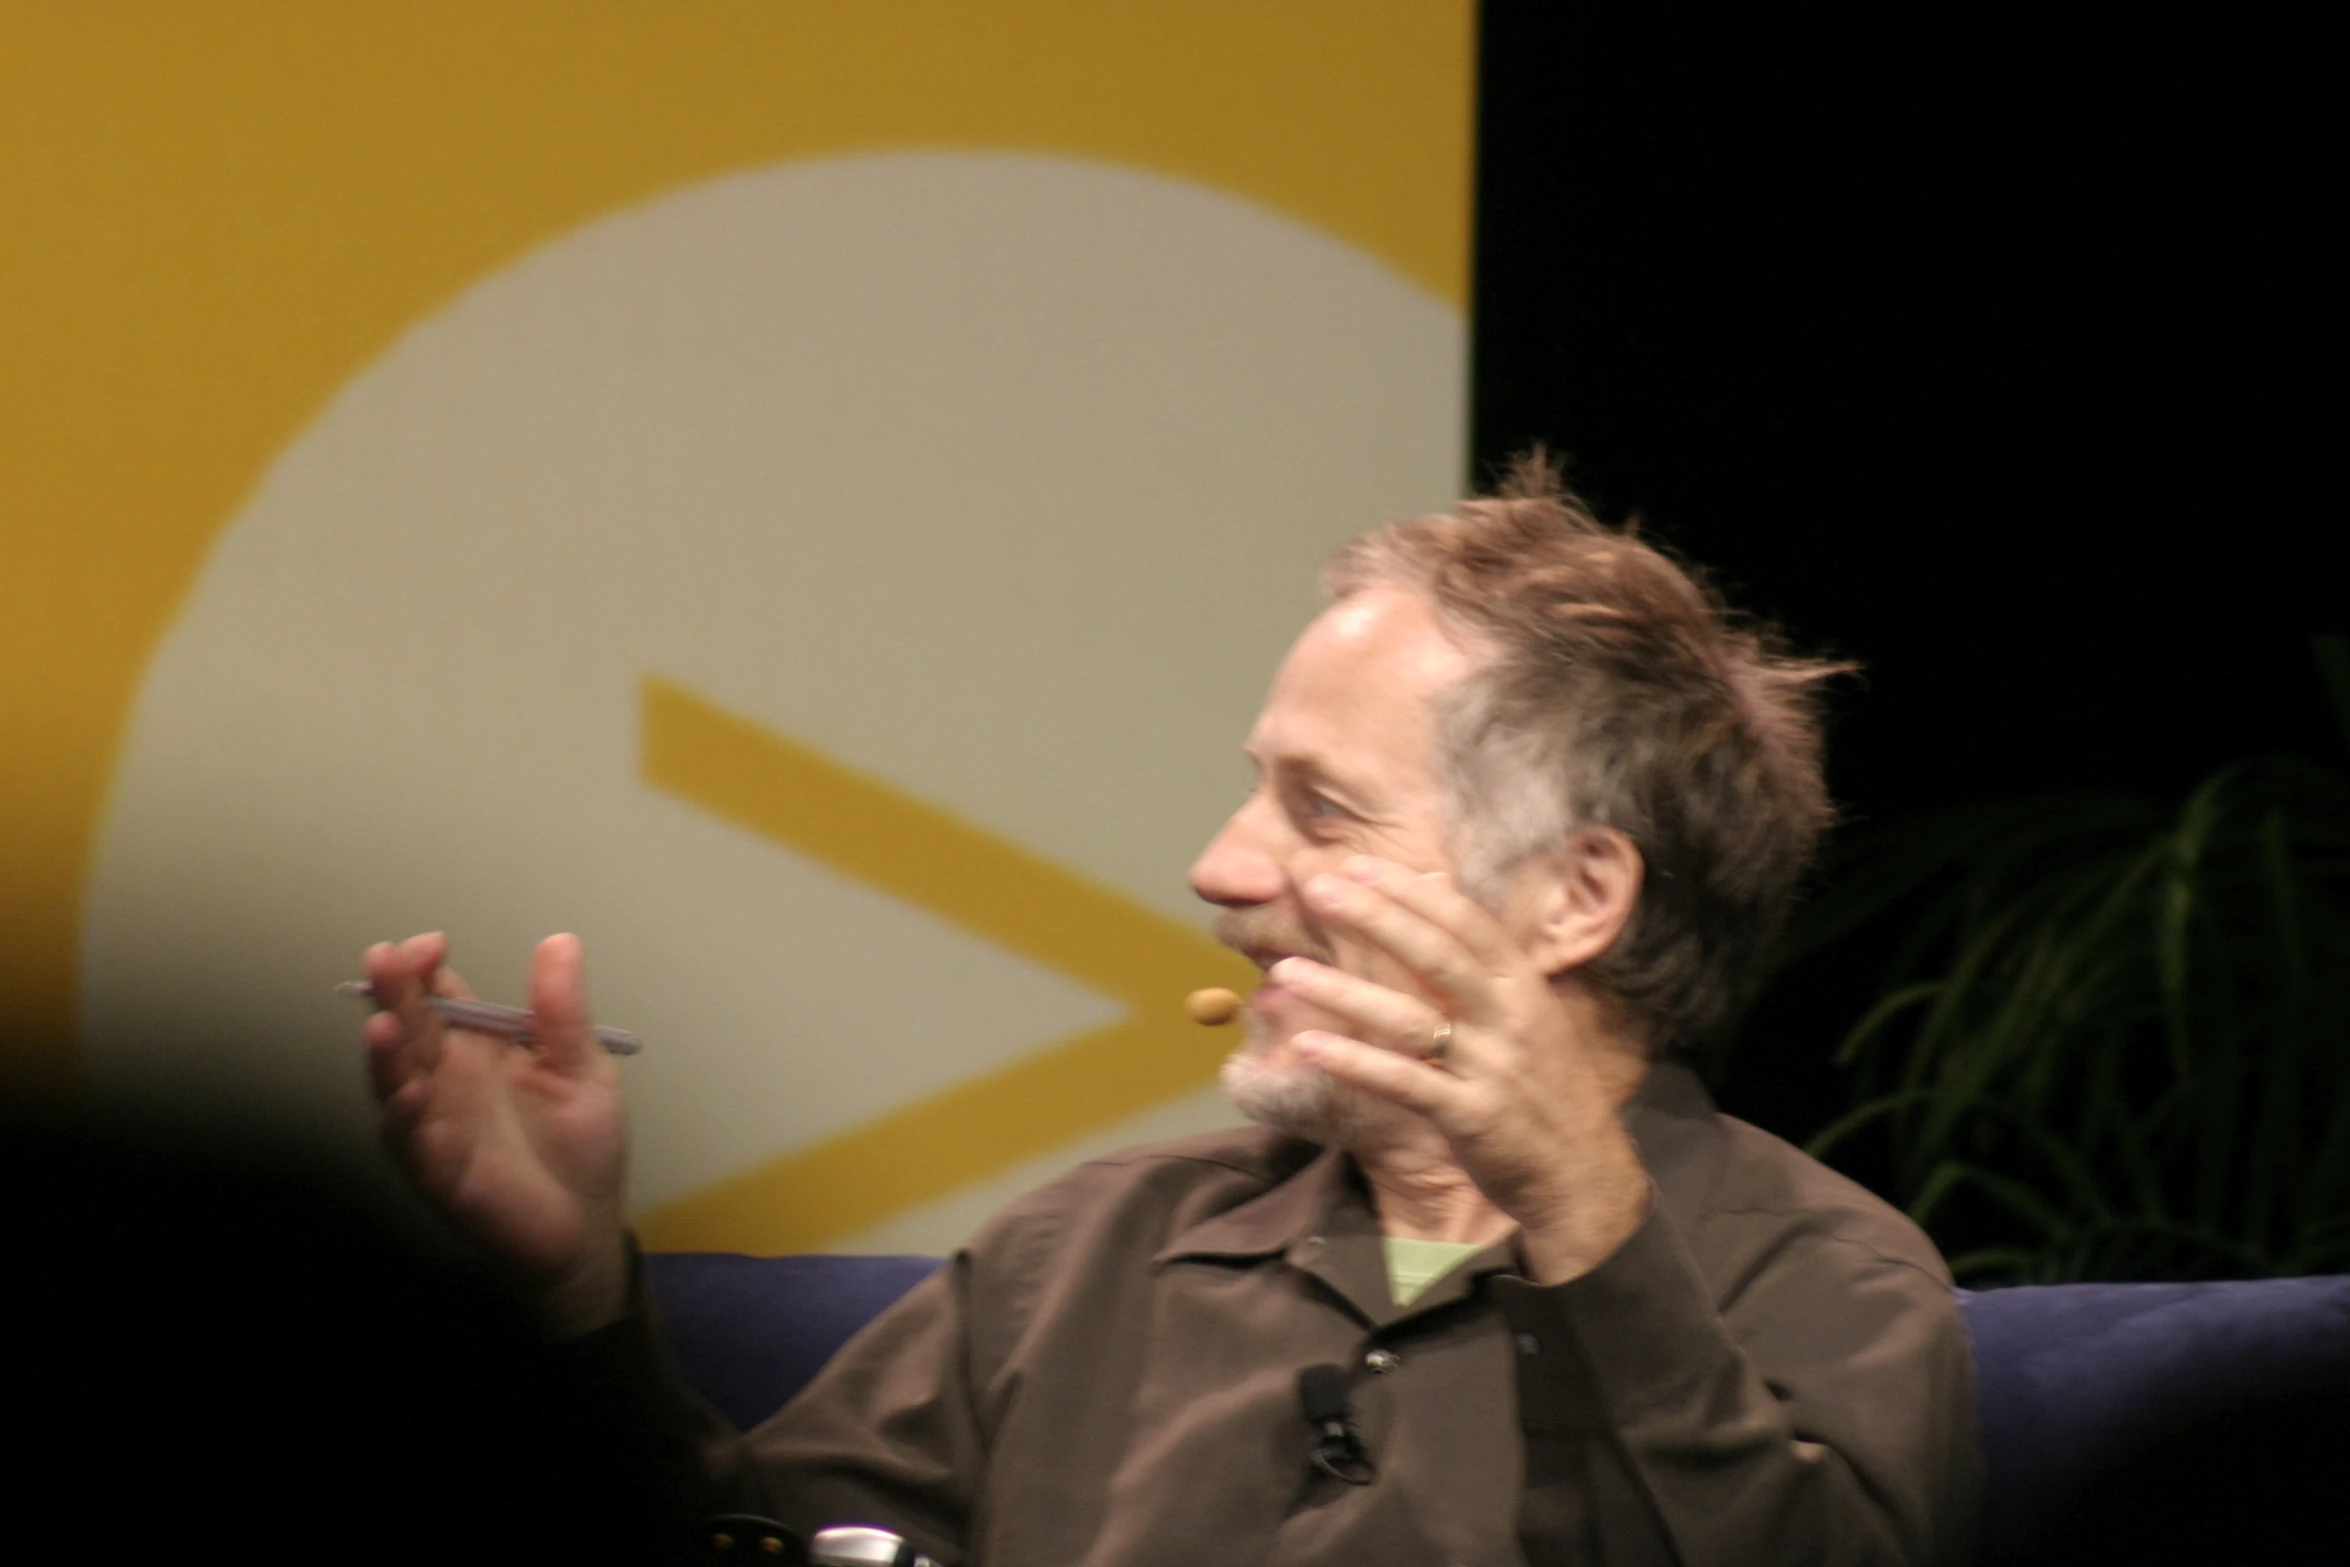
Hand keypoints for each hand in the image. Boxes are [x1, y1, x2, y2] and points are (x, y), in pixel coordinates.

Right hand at [365, 931, 629, 1333]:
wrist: (583, 1226)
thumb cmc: (581, 1142)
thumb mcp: (583, 1067)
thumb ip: (563, 1011)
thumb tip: (560, 940)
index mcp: (480, 1045)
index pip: (440, 994)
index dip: (427, 967)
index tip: (431, 944)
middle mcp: (446, 1077)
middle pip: (410, 1027)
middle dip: (394, 994)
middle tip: (384, 960)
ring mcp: (434, 1122)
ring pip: (396, 1081)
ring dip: (386, 1055)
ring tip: (383, 1024)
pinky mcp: (436, 1170)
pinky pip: (412, 1142)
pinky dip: (407, 1119)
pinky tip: (411, 1095)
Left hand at [1281, 857, 1651, 1282]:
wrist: (1582, 1175)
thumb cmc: (1543, 1086)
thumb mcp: (1526, 1010)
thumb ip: (1479, 952)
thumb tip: (1435, 884)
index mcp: (1525, 985)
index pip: (1465, 923)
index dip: (1410, 893)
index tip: (1357, 866)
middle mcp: (1511, 1019)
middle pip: (1437, 955)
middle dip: (1375, 918)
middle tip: (1318, 888)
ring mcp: (1492, 1068)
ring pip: (1410, 1019)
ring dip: (1344, 992)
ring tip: (1285, 971)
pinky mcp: (1470, 1117)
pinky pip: (1403, 1082)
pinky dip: (1354, 1062)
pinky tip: (1308, 1046)